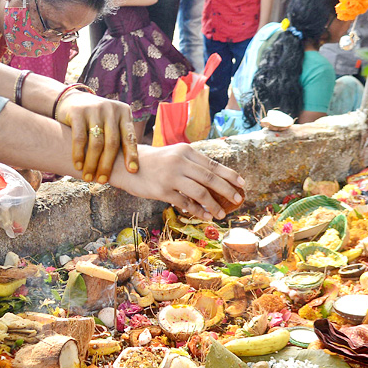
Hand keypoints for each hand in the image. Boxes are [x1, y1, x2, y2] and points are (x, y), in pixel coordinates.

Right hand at [56, 92, 138, 182]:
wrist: (73, 100)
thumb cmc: (97, 119)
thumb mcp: (112, 122)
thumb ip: (120, 137)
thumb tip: (132, 168)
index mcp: (124, 113)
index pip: (129, 137)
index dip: (131, 155)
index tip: (132, 171)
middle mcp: (111, 109)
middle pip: (112, 143)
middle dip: (107, 165)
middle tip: (102, 181)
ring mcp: (94, 109)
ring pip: (96, 143)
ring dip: (92, 163)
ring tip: (88, 177)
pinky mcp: (78, 112)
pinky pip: (80, 138)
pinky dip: (79, 154)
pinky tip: (78, 166)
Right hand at [129, 144, 244, 218]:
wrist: (125, 164)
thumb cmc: (154, 162)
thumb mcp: (175, 156)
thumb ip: (193, 166)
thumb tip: (216, 181)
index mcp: (186, 151)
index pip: (213, 164)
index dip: (230, 175)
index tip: (242, 184)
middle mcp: (180, 161)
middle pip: (211, 178)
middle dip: (227, 190)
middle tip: (238, 200)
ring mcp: (171, 176)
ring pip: (200, 192)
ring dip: (214, 204)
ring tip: (222, 214)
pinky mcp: (162, 190)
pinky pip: (185, 203)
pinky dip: (198, 211)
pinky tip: (205, 216)